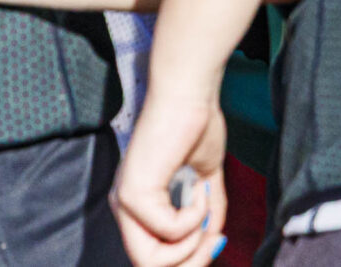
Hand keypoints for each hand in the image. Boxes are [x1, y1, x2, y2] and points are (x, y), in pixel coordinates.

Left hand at [112, 86, 226, 266]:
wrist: (189, 91)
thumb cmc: (195, 122)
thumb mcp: (205, 174)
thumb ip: (207, 208)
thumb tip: (213, 237)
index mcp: (137, 203)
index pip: (151, 256)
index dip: (186, 258)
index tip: (217, 238)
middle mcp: (123, 207)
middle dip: (189, 262)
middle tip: (214, 240)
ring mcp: (125, 202)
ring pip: (151, 261)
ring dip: (190, 246)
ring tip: (206, 214)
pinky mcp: (135, 193)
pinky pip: (168, 229)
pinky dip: (194, 216)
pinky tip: (201, 188)